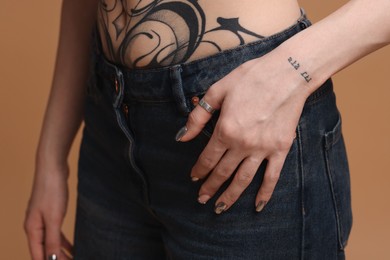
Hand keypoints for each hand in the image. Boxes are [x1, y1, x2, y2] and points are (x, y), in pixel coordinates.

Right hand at [24, 163, 72, 258]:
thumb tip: (52, 259)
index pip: (37, 255)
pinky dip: (63, 240)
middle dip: (56, 258)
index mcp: (32, 229)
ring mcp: (42, 218)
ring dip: (61, 251)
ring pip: (50, 241)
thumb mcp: (54, 218)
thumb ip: (52, 239)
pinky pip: (56, 232)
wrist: (53, 167)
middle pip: (44, 249)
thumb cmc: (52, 190)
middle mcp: (34, 226)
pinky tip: (72, 246)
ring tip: (73, 258)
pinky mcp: (51, 212)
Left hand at [177, 52, 311, 213]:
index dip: (198, 170)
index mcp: (225, 130)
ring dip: (230, 196)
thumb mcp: (218, 91)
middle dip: (210, 187)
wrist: (287, 72)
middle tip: (201, 199)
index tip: (193, 178)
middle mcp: (242, 144)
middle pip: (222, 172)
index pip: (207, 158)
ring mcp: (263, 149)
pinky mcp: (281, 149)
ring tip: (220, 208)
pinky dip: (265, 193)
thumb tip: (182, 137)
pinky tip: (257, 206)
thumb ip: (198, 117)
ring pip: (243, 179)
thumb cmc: (251, 77)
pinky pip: (272, 177)